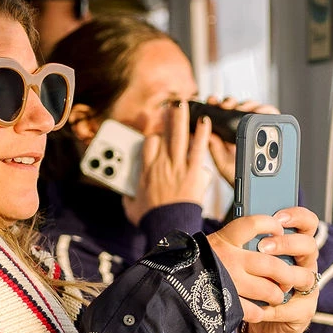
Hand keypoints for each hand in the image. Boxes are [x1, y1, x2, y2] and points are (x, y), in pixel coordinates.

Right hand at [123, 99, 211, 225]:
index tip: (159, 133)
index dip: (155, 135)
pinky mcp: (193, 172)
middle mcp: (161, 164)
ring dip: (182, 117)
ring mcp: (178, 167)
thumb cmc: (151, 219)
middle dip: (168, 117)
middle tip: (172, 105)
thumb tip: (128, 194)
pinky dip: (202, 133)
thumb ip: (130, 196)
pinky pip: (198, 149)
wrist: (167, 228)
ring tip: (185, 104)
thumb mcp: (132, 206)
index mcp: (146, 170)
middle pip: (164, 134)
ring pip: (180, 136)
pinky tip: (205, 121)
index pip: (149, 143)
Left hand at [205, 98, 279, 185]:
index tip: (213, 102)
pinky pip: (270, 114)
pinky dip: (266, 110)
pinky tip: (260, 112)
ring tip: (243, 109)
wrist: (257, 188)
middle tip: (227, 105)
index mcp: (226, 133)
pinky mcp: (271, 127)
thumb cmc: (238, 176)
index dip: (216, 103)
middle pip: (236, 106)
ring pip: (252, 107)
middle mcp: (240, 127)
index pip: (221, 112)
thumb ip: (215, 149)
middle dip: (231, 102)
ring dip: (247, 104)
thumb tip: (208, 133)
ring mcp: (256, 126)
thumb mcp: (223, 164)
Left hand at [209, 206, 320, 332]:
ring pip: (305, 276)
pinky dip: (272, 307)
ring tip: (261, 277)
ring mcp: (307, 288)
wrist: (258, 325)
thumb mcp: (249, 262)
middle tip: (263, 246)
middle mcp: (305, 264)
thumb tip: (238, 230)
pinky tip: (257, 307)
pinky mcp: (303, 311)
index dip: (298, 216)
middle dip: (286, 243)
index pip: (307, 224)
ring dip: (284, 275)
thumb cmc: (252, 286)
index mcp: (295, 246)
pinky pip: (291, 307)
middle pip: (309, 245)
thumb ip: (251, 246)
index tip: (278, 217)